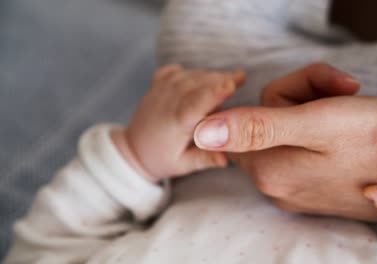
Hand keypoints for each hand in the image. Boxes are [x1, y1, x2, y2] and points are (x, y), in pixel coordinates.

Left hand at [112, 65, 244, 181]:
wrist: (133, 150)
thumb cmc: (162, 160)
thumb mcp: (184, 165)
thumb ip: (205, 159)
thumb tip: (226, 159)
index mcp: (175, 123)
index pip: (195, 103)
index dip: (214, 92)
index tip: (232, 84)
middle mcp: (166, 103)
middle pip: (197, 84)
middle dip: (220, 78)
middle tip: (241, 77)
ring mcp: (159, 91)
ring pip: (188, 75)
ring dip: (209, 74)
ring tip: (230, 77)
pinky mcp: (156, 86)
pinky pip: (176, 71)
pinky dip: (192, 71)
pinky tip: (204, 77)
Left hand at [193, 63, 376, 220]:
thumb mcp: (317, 121)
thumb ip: (256, 127)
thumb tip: (200, 133)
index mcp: (268, 168)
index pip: (250, 113)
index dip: (289, 93)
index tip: (322, 94)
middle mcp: (275, 185)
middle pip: (268, 122)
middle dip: (304, 99)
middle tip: (344, 96)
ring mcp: (295, 190)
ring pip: (288, 133)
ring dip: (316, 112)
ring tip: (353, 113)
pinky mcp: (313, 189)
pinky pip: (303, 150)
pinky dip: (323, 133)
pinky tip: (351, 135)